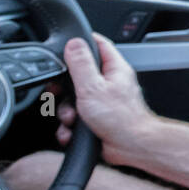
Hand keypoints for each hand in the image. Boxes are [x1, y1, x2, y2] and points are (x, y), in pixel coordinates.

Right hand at [58, 33, 156, 165]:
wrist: (132, 148)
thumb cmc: (120, 118)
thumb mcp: (93, 86)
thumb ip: (81, 64)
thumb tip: (74, 42)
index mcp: (114, 69)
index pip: (97, 44)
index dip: (80, 42)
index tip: (64, 45)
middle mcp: (110, 83)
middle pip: (78, 74)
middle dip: (64, 86)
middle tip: (56, 91)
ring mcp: (104, 102)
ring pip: (74, 99)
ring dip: (66, 111)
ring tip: (72, 118)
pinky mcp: (97, 119)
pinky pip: (76, 118)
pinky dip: (70, 126)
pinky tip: (71, 131)